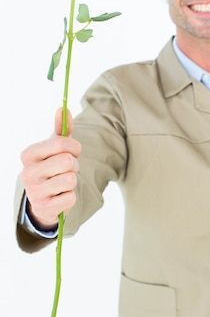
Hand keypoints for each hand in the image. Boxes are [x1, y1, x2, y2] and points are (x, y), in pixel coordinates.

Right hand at [20, 108, 81, 229]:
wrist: (44, 200)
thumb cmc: (52, 168)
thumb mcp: (55, 148)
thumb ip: (61, 129)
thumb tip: (63, 108)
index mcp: (28, 154)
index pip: (60, 143)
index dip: (74, 147)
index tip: (73, 152)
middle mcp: (27, 172)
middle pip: (67, 162)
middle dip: (74, 165)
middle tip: (68, 169)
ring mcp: (34, 192)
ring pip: (70, 179)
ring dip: (73, 181)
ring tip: (63, 182)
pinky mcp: (44, 208)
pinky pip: (70, 198)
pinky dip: (70, 197)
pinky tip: (60, 196)